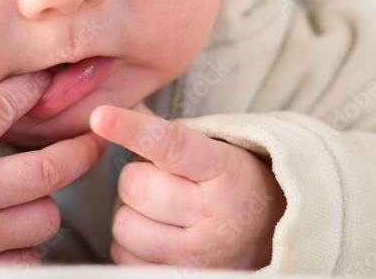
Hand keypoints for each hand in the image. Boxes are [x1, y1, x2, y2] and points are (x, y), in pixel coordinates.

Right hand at [0, 71, 104, 262]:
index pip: (8, 105)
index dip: (34, 88)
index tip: (50, 81)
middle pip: (53, 166)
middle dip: (83, 148)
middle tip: (95, 138)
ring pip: (46, 216)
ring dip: (48, 201)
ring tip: (42, 192)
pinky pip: (26, 260)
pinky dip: (28, 247)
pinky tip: (18, 233)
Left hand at [89, 103, 284, 269]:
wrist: (275, 237)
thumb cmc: (233, 184)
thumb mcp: (215, 151)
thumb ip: (164, 133)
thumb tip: (108, 113)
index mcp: (223, 170)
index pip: (171, 145)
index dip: (132, 129)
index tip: (100, 116)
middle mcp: (213, 215)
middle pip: (136, 186)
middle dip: (136, 178)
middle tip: (159, 181)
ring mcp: (198, 254)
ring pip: (124, 225)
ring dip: (130, 213)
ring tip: (159, 211)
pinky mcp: (182, 278)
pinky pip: (124, 258)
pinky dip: (130, 245)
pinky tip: (156, 236)